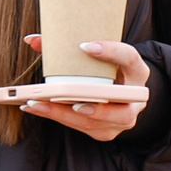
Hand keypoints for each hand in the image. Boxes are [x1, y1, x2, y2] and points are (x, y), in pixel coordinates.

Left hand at [18, 37, 150, 140]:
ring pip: (96, 123)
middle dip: (95, 107)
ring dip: (63, 114)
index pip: (129, 59)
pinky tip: (36, 108)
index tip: (84, 45)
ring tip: (36, 102)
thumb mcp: (99, 55)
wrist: (122, 92)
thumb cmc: (107, 69)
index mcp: (137, 72)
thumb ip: (71, 46)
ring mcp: (122, 119)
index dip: (111, 52)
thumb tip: (33, 40)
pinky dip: (58, 117)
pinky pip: (81, 127)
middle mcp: (135, 100)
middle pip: (121, 110)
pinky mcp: (105, 130)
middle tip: (67, 99)